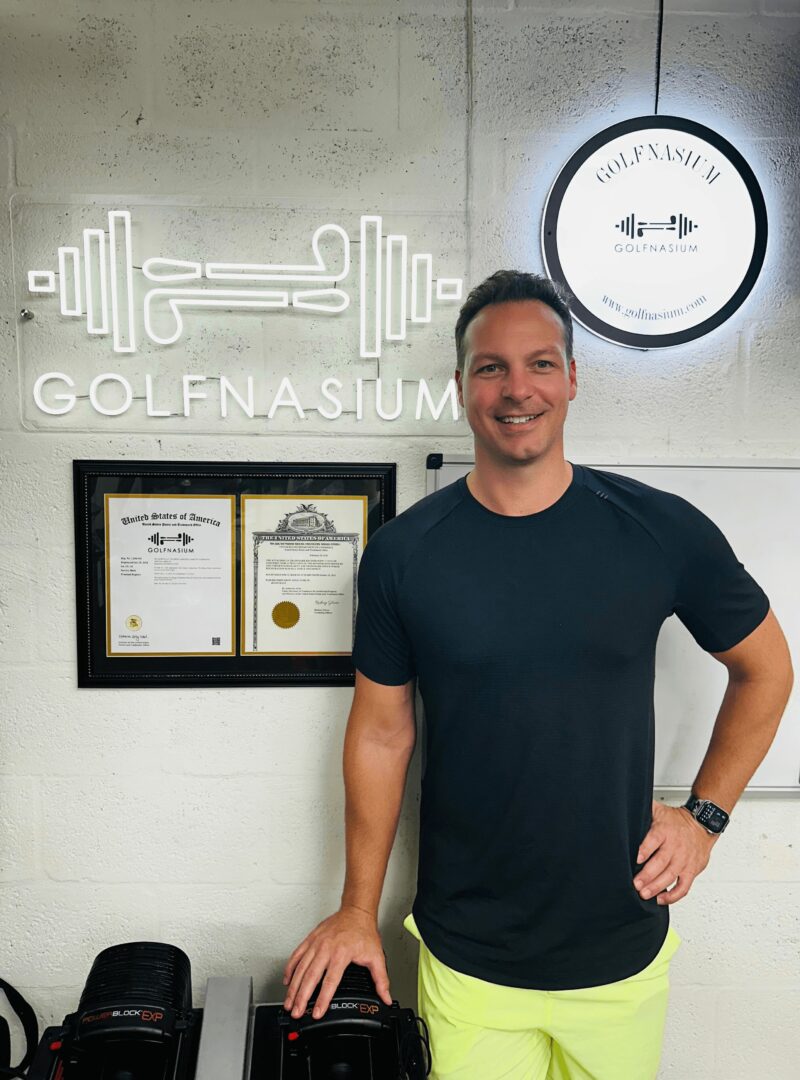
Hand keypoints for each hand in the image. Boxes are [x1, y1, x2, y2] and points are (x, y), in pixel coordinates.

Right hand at [282, 905, 391, 1019]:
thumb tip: (385, 997)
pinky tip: (287, 980)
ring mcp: (316, 943)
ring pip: (300, 968)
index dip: (322, 999)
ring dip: (293, 987)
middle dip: (301, 997)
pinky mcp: (310, 939)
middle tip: (296, 1012)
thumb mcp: (376, 956)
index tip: (317, 1012)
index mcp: (341, 954)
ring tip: (289, 1002)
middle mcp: (326, 949)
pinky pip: (296, 955)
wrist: (356, 911)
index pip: (330, 981)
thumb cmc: (364, 932)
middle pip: (310, 977)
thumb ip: (381, 979)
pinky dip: (290, 968)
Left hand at [633, 799, 717, 905]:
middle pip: (661, 862)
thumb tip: (625, 806)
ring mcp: (684, 860)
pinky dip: (673, 896)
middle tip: (636, 884)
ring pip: (671, 876)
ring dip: (657, 887)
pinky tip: (661, 899)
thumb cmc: (677, 821)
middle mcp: (676, 846)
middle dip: (647, 875)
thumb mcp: (659, 810)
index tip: (636, 858)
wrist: (703, 825)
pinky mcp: (692, 871)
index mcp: (665, 830)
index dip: (645, 850)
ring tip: (644, 894)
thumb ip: (643, 810)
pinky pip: (684, 887)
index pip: (654, 840)